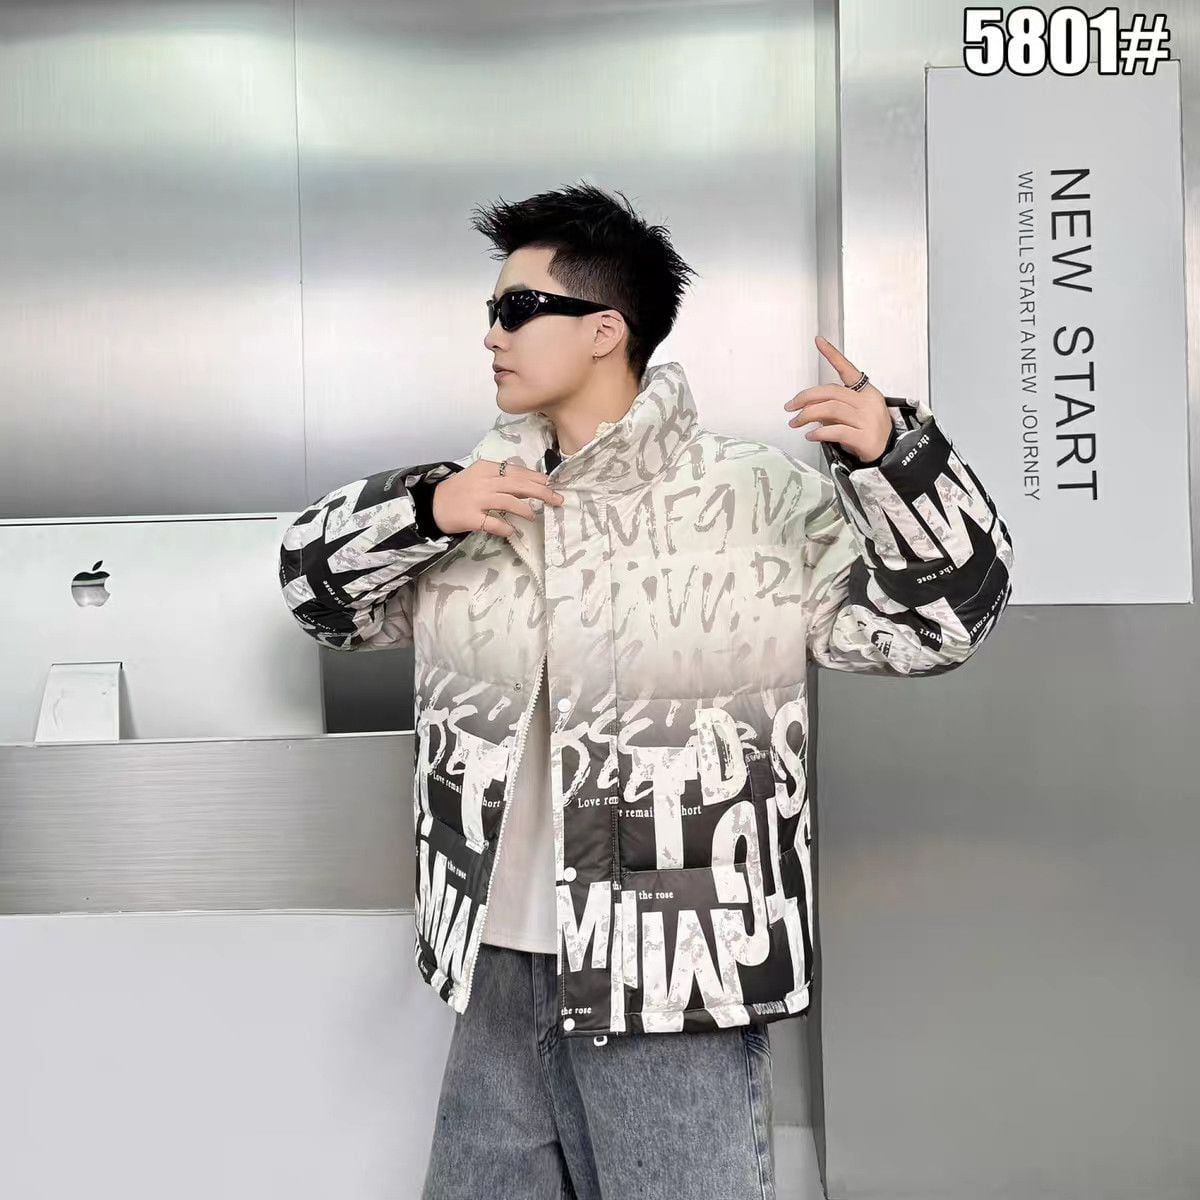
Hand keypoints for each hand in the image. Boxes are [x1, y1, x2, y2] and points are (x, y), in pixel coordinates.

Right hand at [432, 458, 564, 537]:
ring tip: (534, 516)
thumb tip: (531, 484)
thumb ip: (501, 478)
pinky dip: (505, 527)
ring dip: (525, 510)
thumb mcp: (480, 476)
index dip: (537, 478)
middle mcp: (483, 482)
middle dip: (542, 492)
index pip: (517, 471)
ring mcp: (476, 500)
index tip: (552, 485)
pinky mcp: (470, 518)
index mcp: (486, 468)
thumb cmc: (459, 491)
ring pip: (508, 502)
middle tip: (557, 500)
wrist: (430, 504)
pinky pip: (493, 523)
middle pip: (518, 485)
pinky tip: (512, 530)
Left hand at [784, 335, 892, 462]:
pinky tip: (811, 436)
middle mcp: (868, 402)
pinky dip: (819, 433)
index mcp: (866, 392)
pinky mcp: (864, 437)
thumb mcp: (853, 415)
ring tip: (796, 423)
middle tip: (790, 407)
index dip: (833, 355)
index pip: (848, 369)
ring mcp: (867, 419)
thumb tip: (809, 408)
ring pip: (830, 409)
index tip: (819, 342)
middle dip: (805, 398)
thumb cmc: (869, 433)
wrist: (889, 455)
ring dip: (807, 416)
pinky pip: (836, 431)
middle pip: (830, 392)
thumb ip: (833, 407)